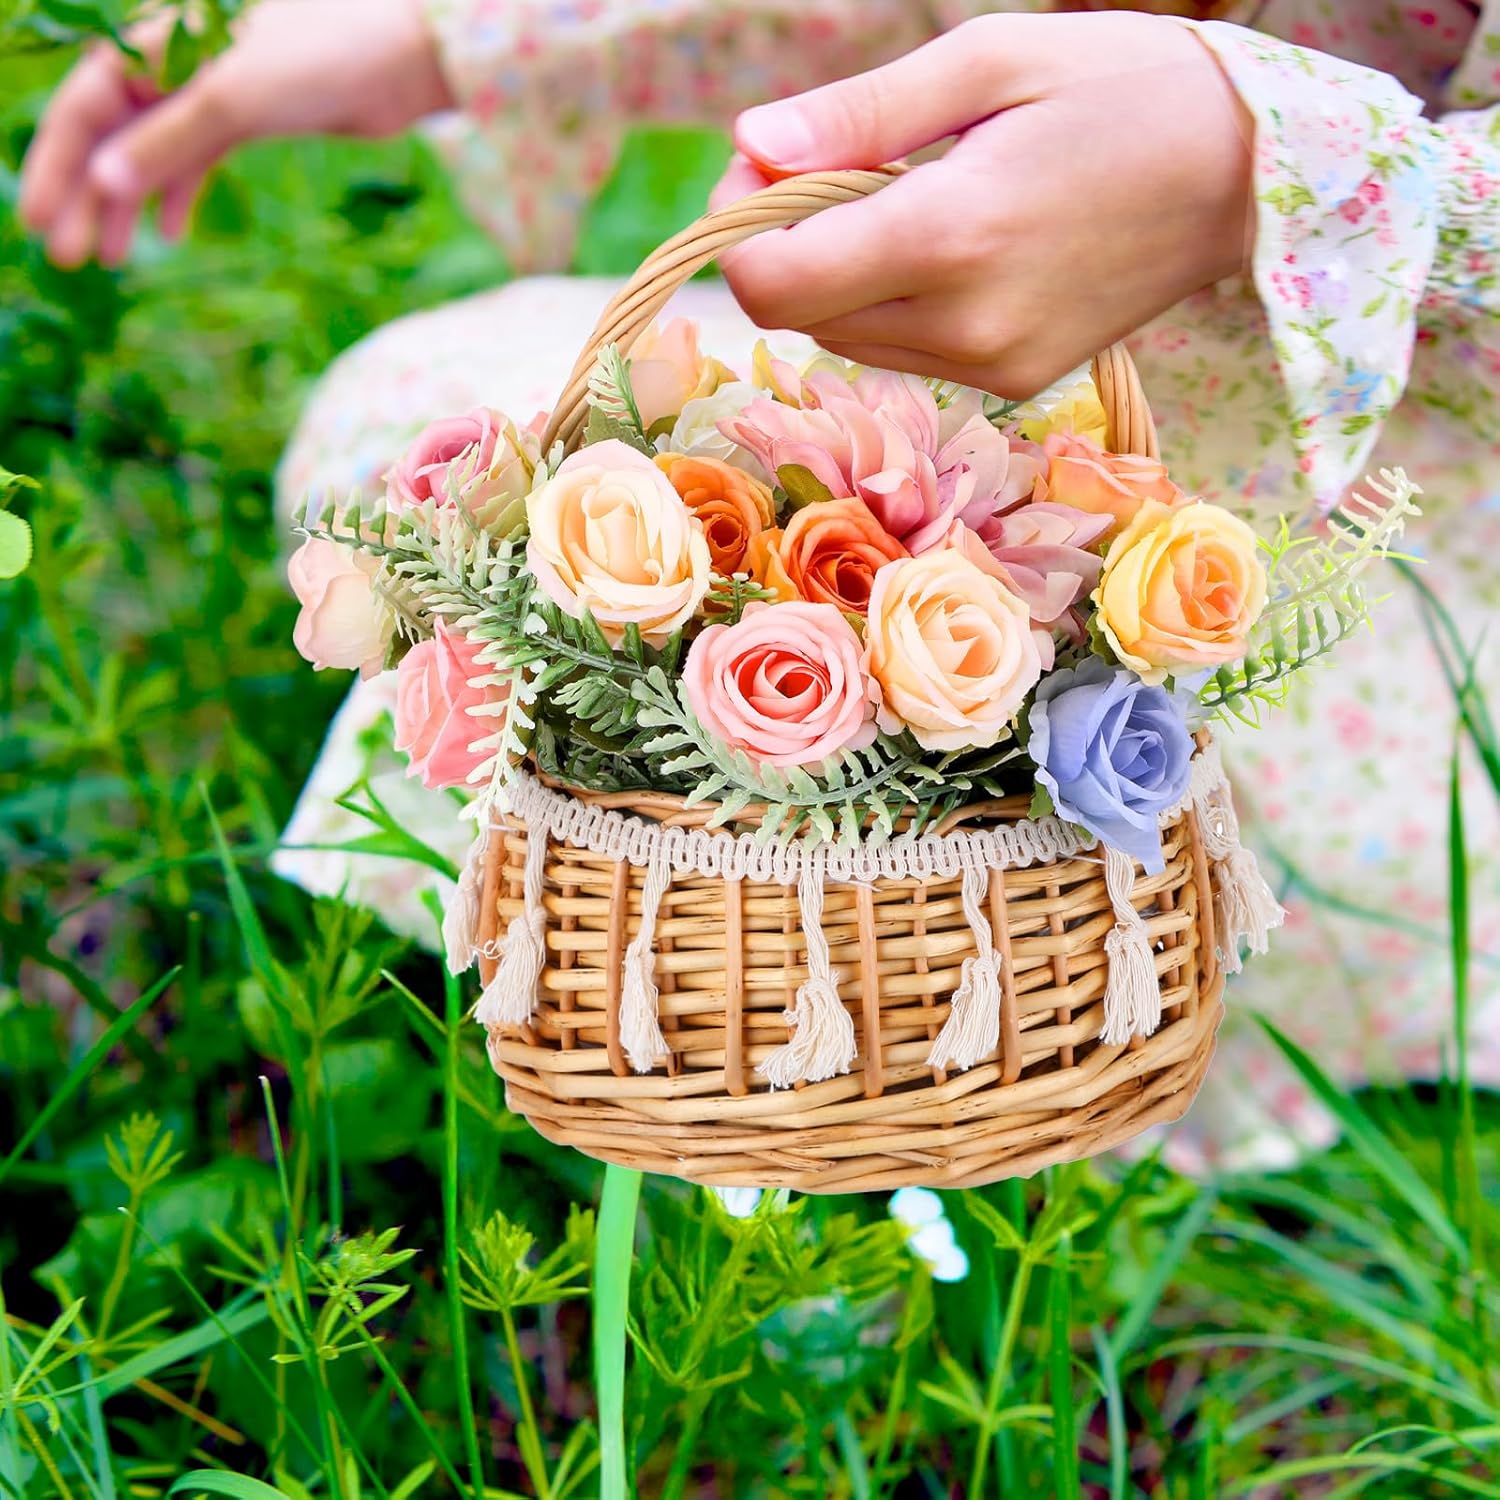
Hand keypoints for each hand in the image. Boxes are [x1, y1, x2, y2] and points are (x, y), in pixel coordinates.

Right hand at [19, 0, 452, 267]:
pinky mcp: (249, 115)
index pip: (84, 109)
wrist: (400, 56)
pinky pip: (196, 157)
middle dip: (86, 197)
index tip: (39, 226)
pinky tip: (169, 234)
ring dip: (129, 204)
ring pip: (152, 152)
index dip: (57, 168)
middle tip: (68, 259)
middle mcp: (171, 61)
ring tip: (111, 259)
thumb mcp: (230, 99)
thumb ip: (167, 140)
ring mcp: (211, 90)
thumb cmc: (317, 58)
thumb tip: (102, 183)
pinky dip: (179, 193)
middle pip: (111, 135)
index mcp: (151, 40)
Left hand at [711, 13, 1252, 397]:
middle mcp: (962, 324)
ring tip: (897, 199)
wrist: (1249, 177)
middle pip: (799, 315)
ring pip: (844, 340)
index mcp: (950, 236)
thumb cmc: (1124, 87)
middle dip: (781, 246)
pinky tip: (942, 244)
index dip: (739, 230)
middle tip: (824, 167)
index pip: (773, 283)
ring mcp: (989, 367)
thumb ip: (858, 116)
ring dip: (837, 275)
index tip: (763, 168)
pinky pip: (902, 352)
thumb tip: (748, 145)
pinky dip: (889, 302)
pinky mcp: (1011, 382)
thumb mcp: (989, 62)